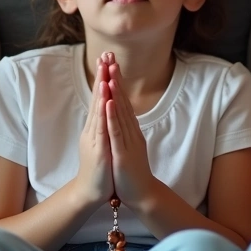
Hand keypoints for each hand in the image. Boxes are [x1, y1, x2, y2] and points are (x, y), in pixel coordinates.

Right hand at [74, 53, 114, 205]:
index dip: (104, 79)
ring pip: (98, 110)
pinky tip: (106, 100)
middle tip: (104, 55)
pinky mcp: (98, 148)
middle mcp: (93, 128)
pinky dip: (103, 113)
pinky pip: (101, 128)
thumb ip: (103, 126)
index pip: (100, 98)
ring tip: (104, 72)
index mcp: (96, 126)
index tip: (108, 60)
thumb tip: (106, 111)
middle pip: (97, 98)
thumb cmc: (100, 168)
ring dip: (101, 90)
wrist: (90, 192)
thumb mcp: (103, 142)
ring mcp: (94, 138)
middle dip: (101, 76)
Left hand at [104, 53, 156, 207]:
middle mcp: (131, 130)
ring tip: (109, 72)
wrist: (142, 194)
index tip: (110, 62)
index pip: (122, 99)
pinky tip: (108, 102)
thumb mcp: (128, 144)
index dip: (116, 80)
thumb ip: (125, 129)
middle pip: (122, 99)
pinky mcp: (123, 152)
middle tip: (110, 56)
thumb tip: (121, 114)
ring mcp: (128, 140)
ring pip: (120, 112)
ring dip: (114, 91)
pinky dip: (112, 116)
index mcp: (130, 128)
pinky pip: (117, 132)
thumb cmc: (132, 171)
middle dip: (115, 77)